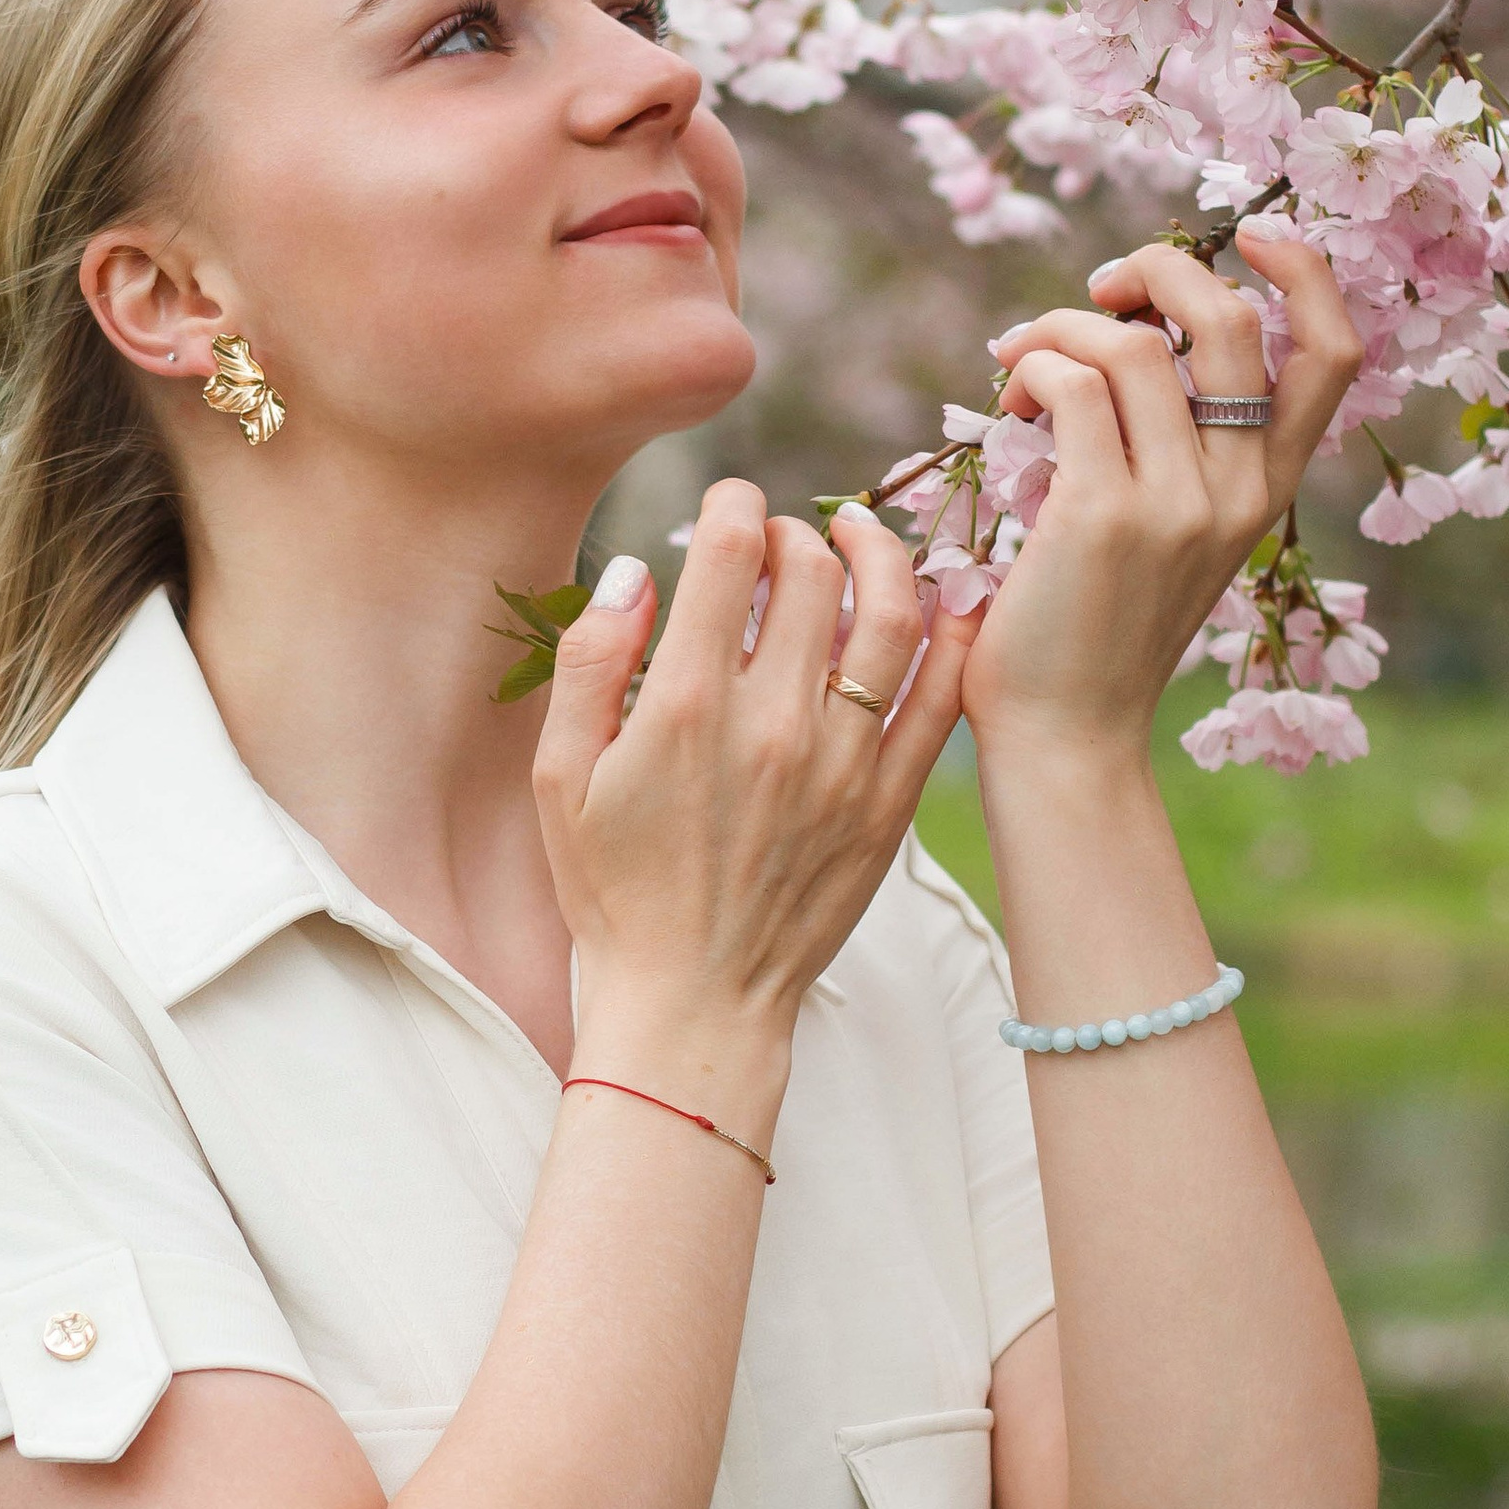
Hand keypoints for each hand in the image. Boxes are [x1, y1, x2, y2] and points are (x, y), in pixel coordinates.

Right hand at [532, 477, 978, 1134]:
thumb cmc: (613, 891)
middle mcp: (772, 723)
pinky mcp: (887, 804)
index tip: (729, 504)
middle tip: (780, 538)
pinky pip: (941, 697)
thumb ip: (590, 660)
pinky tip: (936, 604)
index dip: (733, 504)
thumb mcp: (559, 776)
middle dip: (796, 530)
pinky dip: (949, 635)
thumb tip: (638, 569)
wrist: (692, 1004)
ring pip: (891, 617)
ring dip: (880, 558)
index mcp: (683, 707)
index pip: (730, 552)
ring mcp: (841, 763)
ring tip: (857, 544)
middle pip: (814, 572)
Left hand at [958, 219, 1363, 766]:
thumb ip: (1177, 449)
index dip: (1304, 273)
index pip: (1332, 356)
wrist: (1067, 738)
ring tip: (1022, 363)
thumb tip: (1130, 338)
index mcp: (1266, 491)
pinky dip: (1033, 366)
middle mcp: (1239, 492)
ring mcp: (1176, 504)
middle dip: (1157, 269)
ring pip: (1137, 345)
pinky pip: (1073, 384)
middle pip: (1230, 319)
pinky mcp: (1102, 515)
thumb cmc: (1095, 632)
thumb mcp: (1168, 534)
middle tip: (1098, 291)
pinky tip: (1010, 401)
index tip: (1246, 237)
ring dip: (1065, 325)